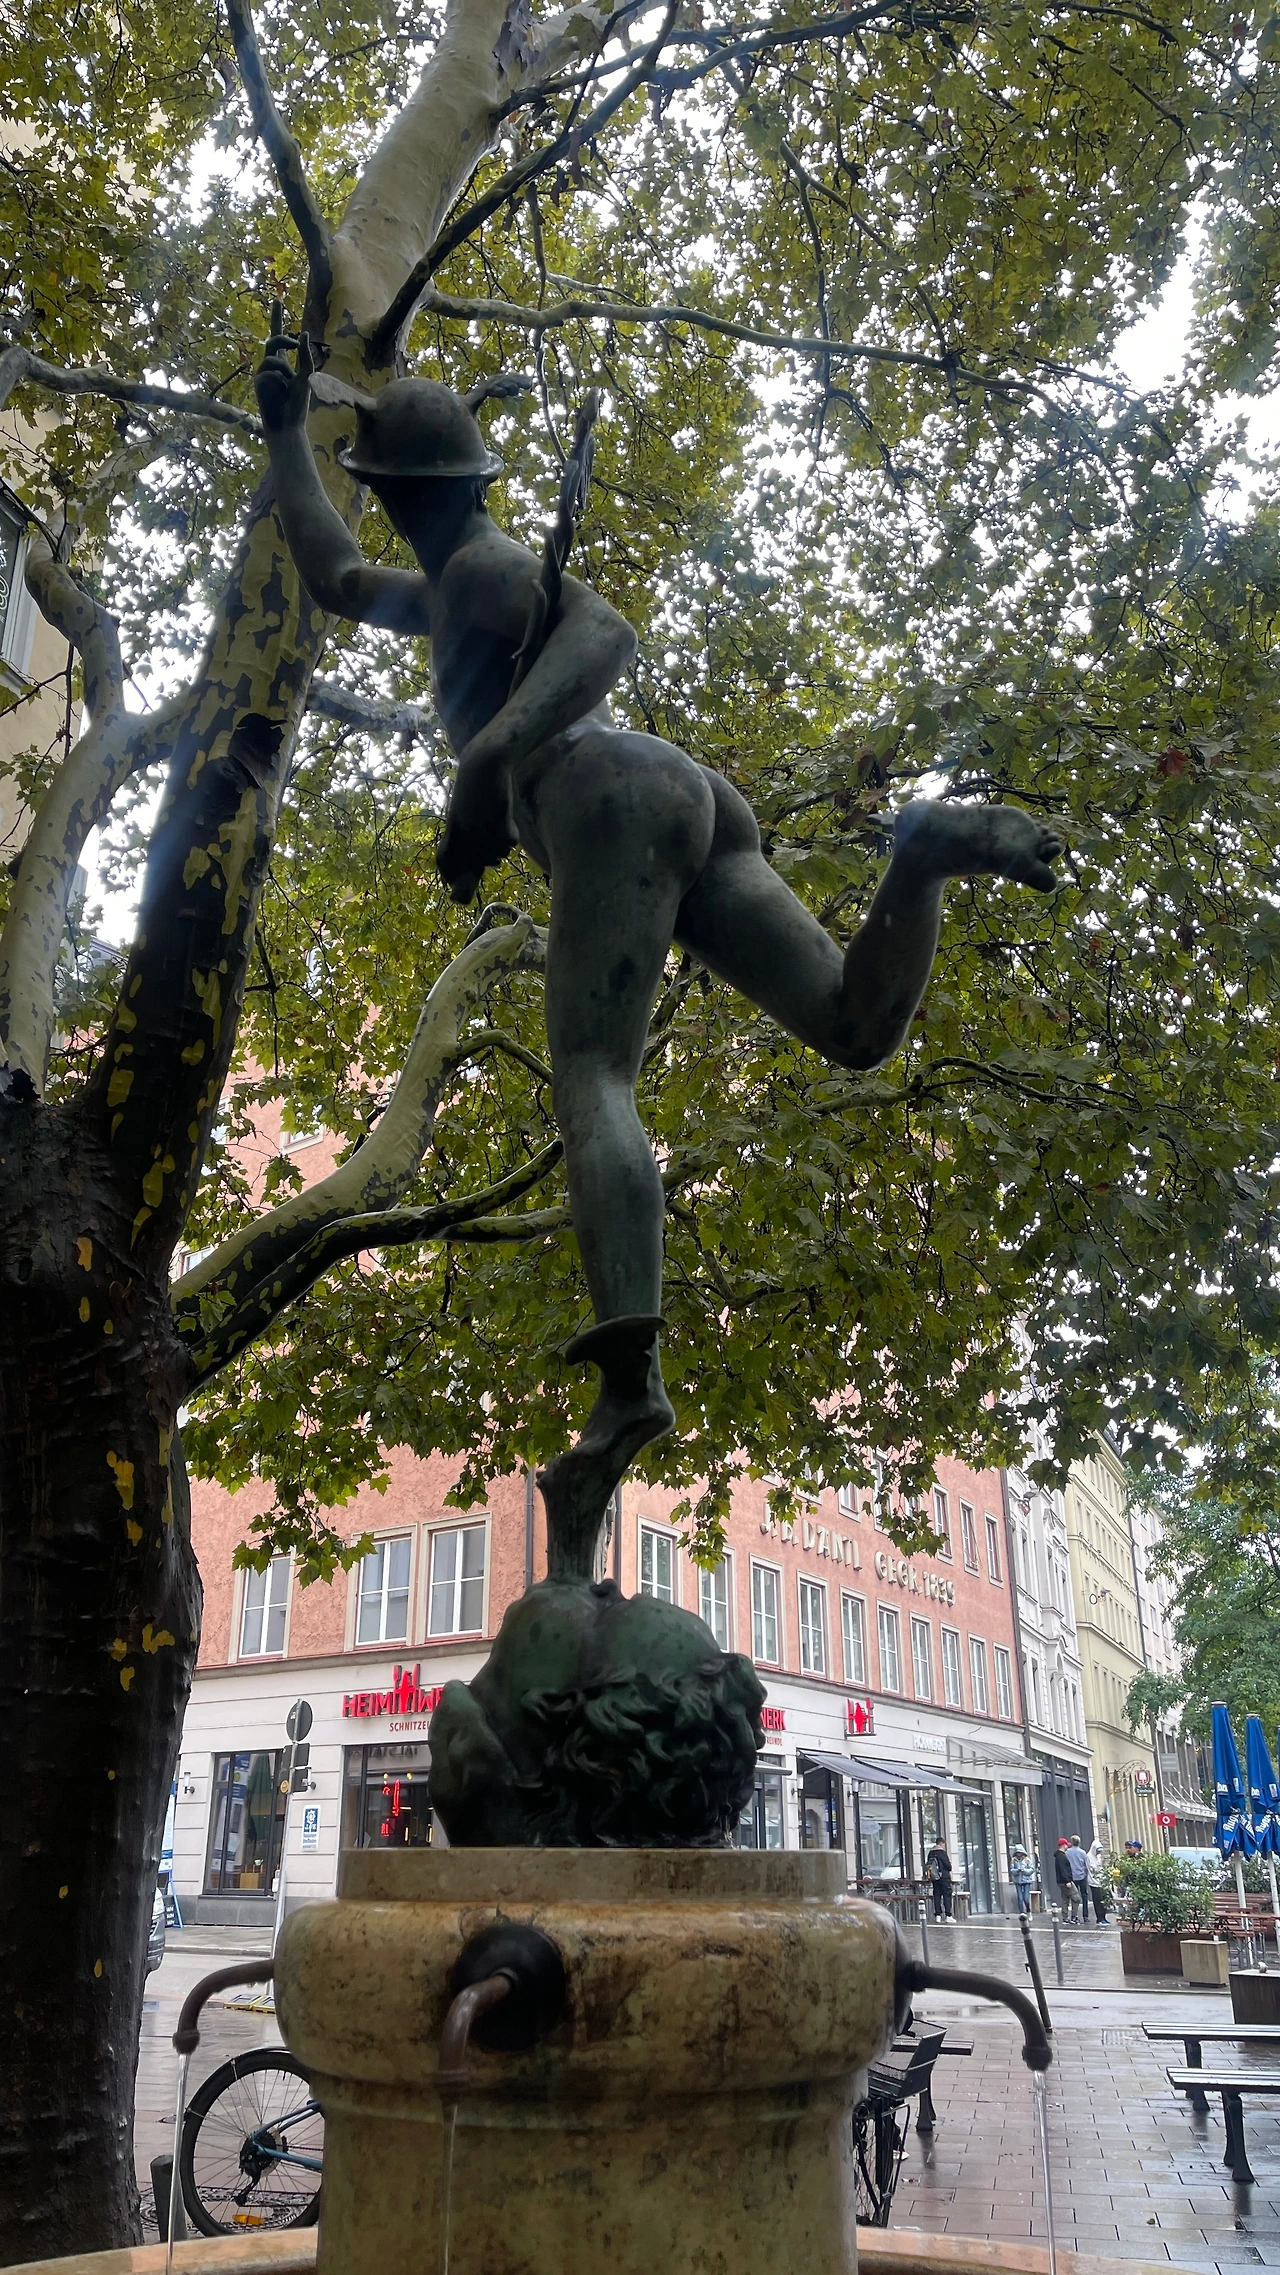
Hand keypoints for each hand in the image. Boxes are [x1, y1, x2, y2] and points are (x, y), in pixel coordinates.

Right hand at [254, 327, 314, 434]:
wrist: (288, 425)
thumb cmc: (298, 404)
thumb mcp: (306, 377)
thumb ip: (305, 356)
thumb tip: (303, 333)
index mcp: (283, 363)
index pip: (279, 337)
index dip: (277, 319)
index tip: (278, 301)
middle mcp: (271, 365)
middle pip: (273, 340)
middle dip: (281, 336)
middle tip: (294, 343)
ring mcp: (263, 372)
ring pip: (273, 358)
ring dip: (285, 370)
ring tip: (288, 387)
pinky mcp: (258, 382)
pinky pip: (269, 371)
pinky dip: (279, 380)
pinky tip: (281, 393)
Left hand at [437, 744, 517, 905]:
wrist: (484, 764)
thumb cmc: (474, 790)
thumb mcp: (461, 813)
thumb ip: (463, 836)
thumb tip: (475, 864)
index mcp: (451, 830)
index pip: (445, 862)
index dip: (451, 876)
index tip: (456, 884)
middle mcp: (463, 835)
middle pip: (478, 865)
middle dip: (486, 860)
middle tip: (489, 835)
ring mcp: (481, 832)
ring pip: (496, 855)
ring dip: (500, 844)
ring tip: (496, 820)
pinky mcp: (498, 825)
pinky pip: (509, 844)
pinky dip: (511, 834)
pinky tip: (505, 817)